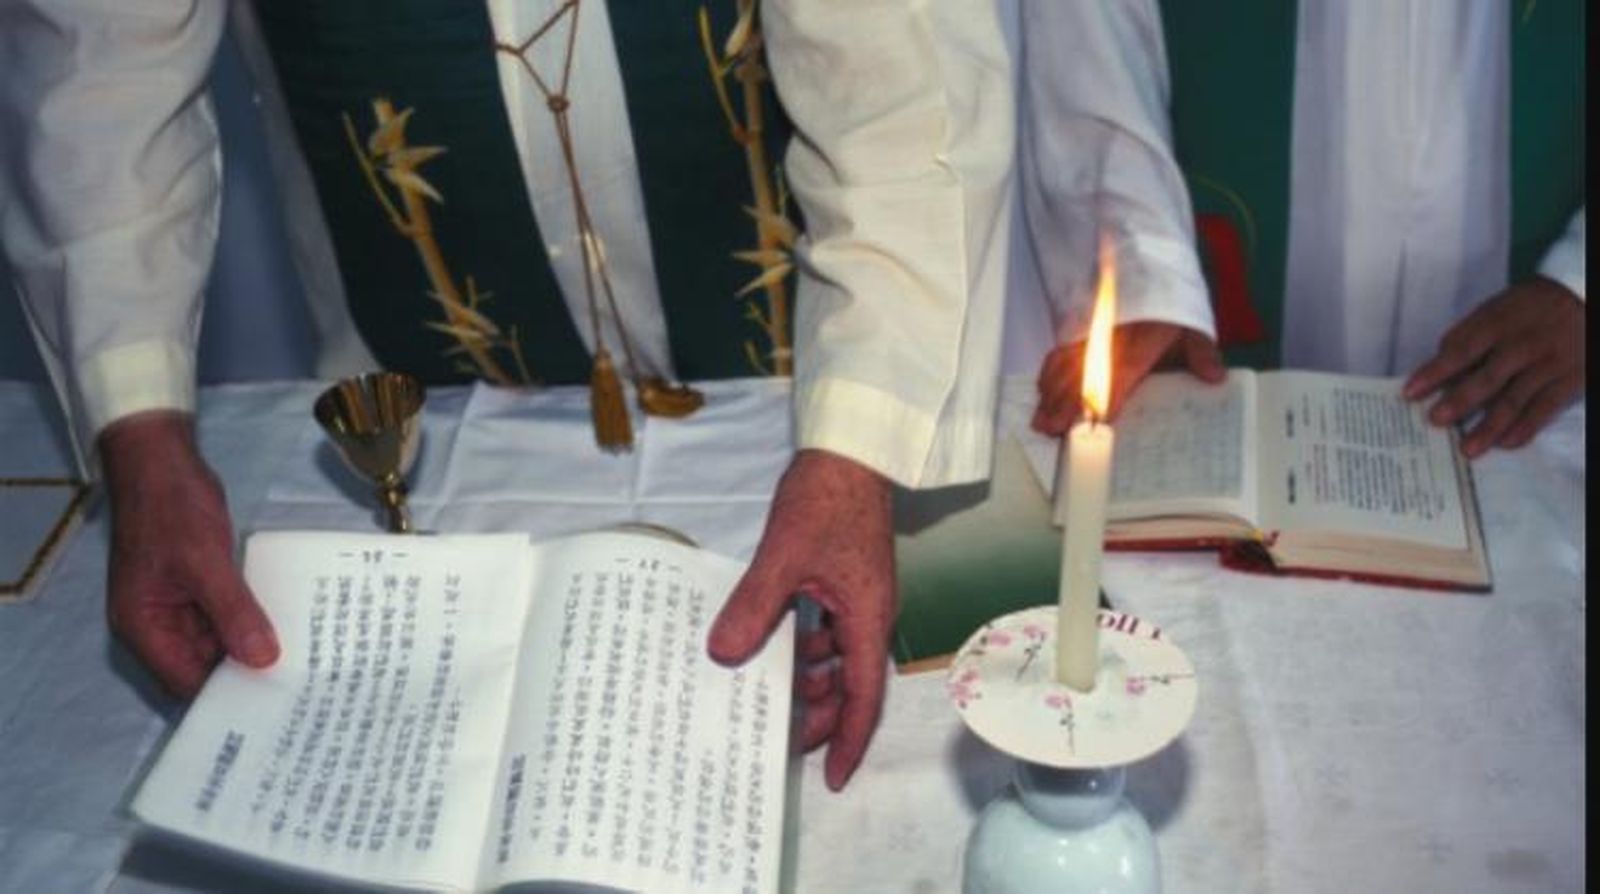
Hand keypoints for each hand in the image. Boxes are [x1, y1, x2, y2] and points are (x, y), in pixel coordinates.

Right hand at [101, 412, 278, 698]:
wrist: (161, 459)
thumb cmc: (173, 510)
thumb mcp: (205, 563)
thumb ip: (233, 614)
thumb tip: (263, 662)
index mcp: (145, 627)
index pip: (187, 681)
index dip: (227, 695)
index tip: (274, 706)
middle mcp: (158, 623)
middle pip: (204, 665)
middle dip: (246, 673)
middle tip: (302, 688)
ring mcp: (178, 603)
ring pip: (220, 640)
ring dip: (253, 645)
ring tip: (305, 664)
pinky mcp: (197, 585)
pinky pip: (226, 613)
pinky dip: (251, 619)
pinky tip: (290, 625)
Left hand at [707, 449, 893, 790]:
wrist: (849, 449)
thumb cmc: (826, 498)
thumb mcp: (784, 555)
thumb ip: (755, 605)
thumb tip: (724, 654)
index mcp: (868, 616)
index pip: (864, 695)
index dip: (848, 740)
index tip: (833, 777)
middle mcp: (868, 614)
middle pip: (849, 683)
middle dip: (817, 714)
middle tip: (775, 737)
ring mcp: (855, 597)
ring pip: (833, 656)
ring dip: (804, 677)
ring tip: (761, 693)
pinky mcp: (840, 580)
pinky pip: (822, 628)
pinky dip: (796, 644)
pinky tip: (762, 644)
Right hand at [1032, 322, 1223, 434]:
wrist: (1152, 267)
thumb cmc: (1169, 303)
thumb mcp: (1193, 325)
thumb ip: (1202, 352)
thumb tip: (1214, 375)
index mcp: (1140, 340)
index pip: (1121, 371)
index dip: (1109, 395)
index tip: (1099, 418)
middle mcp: (1111, 339)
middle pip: (1084, 374)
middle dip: (1066, 404)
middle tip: (1052, 427)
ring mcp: (1093, 336)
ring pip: (1066, 366)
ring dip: (1051, 394)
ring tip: (1041, 418)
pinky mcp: (1082, 333)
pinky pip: (1060, 352)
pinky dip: (1048, 372)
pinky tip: (1042, 390)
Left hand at [1403, 277, 1585, 457]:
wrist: (1584, 298)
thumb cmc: (1530, 308)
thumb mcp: (1497, 308)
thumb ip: (1469, 335)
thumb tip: (1438, 362)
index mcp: (1498, 324)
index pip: (1462, 350)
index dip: (1435, 372)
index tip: (1409, 392)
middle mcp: (1522, 345)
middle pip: (1488, 377)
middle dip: (1460, 400)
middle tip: (1435, 421)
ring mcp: (1547, 364)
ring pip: (1515, 399)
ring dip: (1490, 426)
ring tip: (1467, 448)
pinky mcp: (1569, 379)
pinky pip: (1545, 407)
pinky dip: (1525, 427)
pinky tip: (1505, 443)